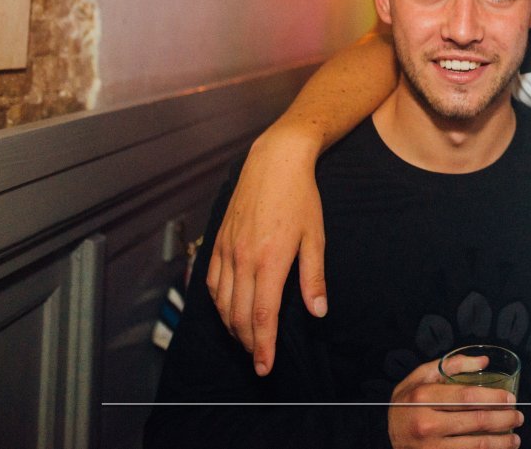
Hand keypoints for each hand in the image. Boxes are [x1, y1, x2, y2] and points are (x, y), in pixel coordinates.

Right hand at [206, 122, 327, 374]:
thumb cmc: (301, 198)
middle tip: (259, 361)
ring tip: (246, 341)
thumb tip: (318, 312)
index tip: (265, 367)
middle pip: (239, 315)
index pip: (262, 316)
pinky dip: (218, 304)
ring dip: (232, 327)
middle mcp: (243, 259)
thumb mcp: (315, 237)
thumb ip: (314, 278)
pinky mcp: (219, 242)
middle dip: (248, 343)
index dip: (263, 346)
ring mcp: (227, 250)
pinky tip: (227, 311)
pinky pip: (213, 282)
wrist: (274, 162)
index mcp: (270, 261)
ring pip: (222, 302)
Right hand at [389, 358, 522, 447]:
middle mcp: (425, 424)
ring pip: (476, 446)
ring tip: (515, 438)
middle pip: (476, 421)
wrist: (386, 433)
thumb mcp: (421, 376)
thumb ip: (451, 364)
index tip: (510, 398)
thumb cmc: (407, 402)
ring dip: (501, 443)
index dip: (494, 398)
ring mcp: (429, 448)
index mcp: (423, 397)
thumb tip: (483, 360)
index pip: (467, 397)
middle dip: (504, 419)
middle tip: (518, 416)